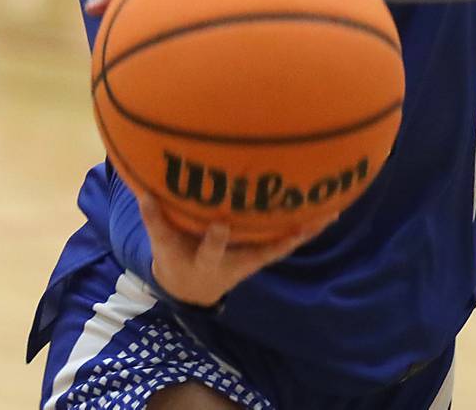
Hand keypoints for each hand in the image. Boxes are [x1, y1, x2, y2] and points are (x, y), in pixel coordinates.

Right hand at [140, 194, 335, 307]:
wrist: (194, 286)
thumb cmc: (177, 257)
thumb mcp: (163, 244)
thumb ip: (155, 218)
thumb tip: (142, 189)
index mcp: (207, 260)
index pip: (211, 249)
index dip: (216, 239)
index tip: (220, 223)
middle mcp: (237, 261)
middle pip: (261, 253)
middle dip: (279, 241)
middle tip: (301, 226)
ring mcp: (255, 258)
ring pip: (284, 246)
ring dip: (306, 231)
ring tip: (332, 212)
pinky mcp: (266, 253)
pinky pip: (291, 240)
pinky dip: (310, 227)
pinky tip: (333, 210)